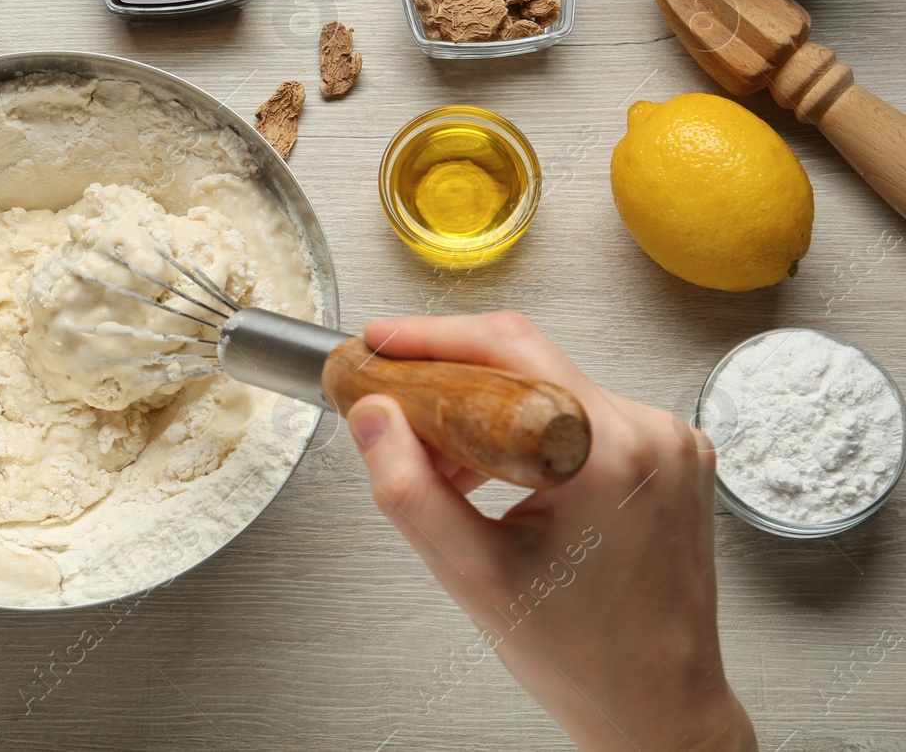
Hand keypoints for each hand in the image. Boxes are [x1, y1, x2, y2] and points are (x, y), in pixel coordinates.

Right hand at [347, 312, 755, 751]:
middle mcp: (653, 433)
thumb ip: (408, 490)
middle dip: (453, 386)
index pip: (510, 348)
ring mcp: (671, 443)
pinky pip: (585, 415)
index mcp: (610, 452)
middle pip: (529, 364)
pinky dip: (532, 434)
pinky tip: (500, 478)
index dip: (432, 338)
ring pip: (554, 390)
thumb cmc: (584, 657)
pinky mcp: (674, 457)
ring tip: (449, 471)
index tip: (382, 344)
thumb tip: (373, 417)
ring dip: (491, 415)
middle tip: (400, 415)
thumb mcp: (471, 574)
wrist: (657, 708)